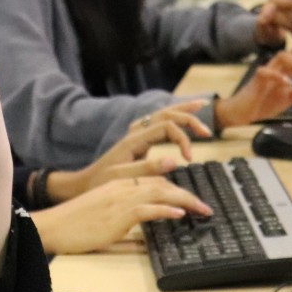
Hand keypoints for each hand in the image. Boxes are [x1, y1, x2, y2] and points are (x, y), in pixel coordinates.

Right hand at [31, 177, 211, 254]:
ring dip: (184, 201)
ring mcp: (120, 200)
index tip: (191, 201)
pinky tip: (178, 215)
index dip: (176, 189)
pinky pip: (147, 209)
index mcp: (118, 184)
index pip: (154, 181)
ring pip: (159, 193)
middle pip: (162, 184)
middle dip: (187, 195)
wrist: (53, 226)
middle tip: (205, 207)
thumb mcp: (103, 211)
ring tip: (201, 210)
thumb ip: (123, 210)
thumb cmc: (75, 223)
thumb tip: (144, 220)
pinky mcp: (117, 215)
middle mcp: (122, 187)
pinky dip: (165, 210)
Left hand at [47, 100, 206, 202]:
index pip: (167, 127)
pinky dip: (174, 117)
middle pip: (167, 113)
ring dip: (183, 110)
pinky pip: (159, 121)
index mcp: (134, 139)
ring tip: (203, 106)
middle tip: (208, 131)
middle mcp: (136, 132)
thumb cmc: (100, 184)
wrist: (82, 184)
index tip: (189, 159)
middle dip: (190, 117)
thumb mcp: (122, 179)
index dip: (183, 139)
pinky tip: (181, 119)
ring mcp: (136, 134)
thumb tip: (174, 161)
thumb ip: (147, 169)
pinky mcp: (137, 140)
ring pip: (163, 113)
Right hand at [215, 48, 291, 127]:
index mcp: (287, 69)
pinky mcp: (256, 79)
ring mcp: (267, 71)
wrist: (243, 112)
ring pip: (284, 56)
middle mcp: (278, 66)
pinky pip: (267, 72)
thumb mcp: (291, 97)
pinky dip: (280, 76)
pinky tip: (290, 83)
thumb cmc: (263, 102)